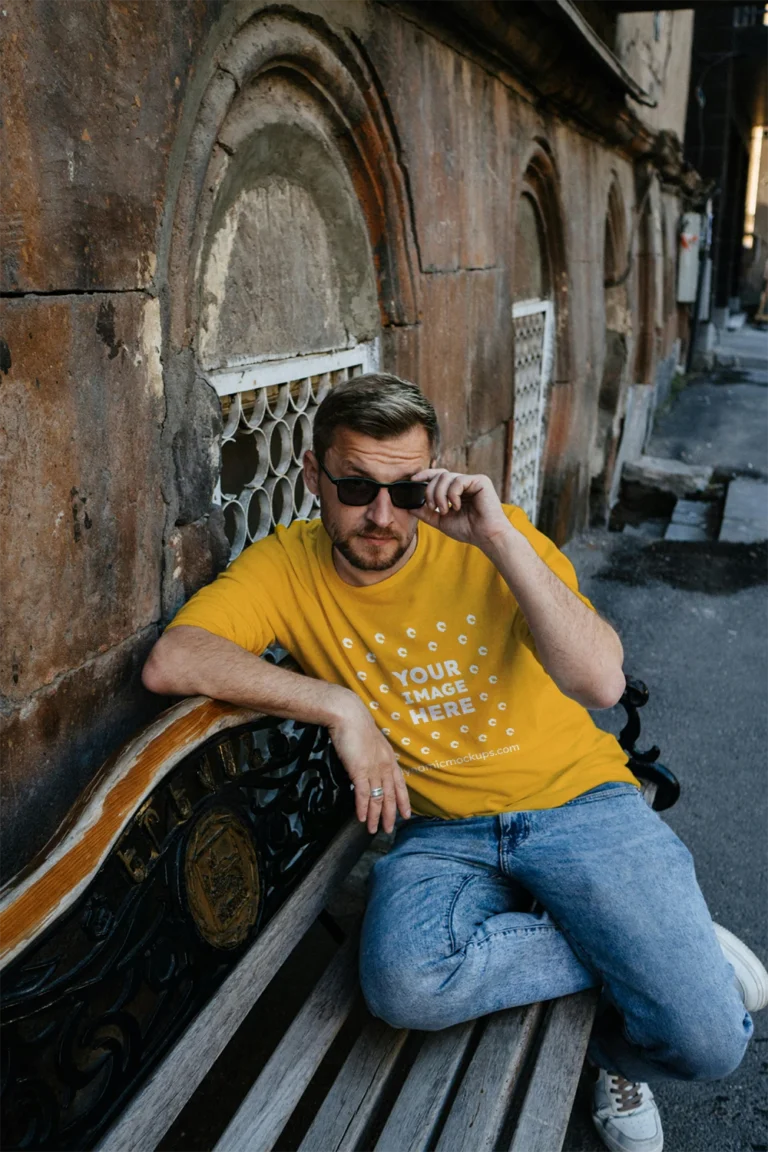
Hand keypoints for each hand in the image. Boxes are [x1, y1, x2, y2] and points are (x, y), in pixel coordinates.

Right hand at [326, 700, 410, 833]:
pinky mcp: (359, 770)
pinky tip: (361, 818)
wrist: (348, 715)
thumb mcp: (370, 742)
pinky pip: (363, 794)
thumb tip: (369, 766)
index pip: (400, 784)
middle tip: (389, 829)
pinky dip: (362, 808)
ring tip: (372, 830)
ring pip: (377, 798)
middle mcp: (384, 766)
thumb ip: (372, 755)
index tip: (406, 815)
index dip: (403, 801)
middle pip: (391, 795)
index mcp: (389, 758)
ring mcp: (373, 769)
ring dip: (375, 816)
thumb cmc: (356, 725)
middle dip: (390, 814)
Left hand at [410, 468, 511, 549]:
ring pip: (446, 477)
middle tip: (432, 507)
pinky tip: (457, 506)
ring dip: (440, 495)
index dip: (425, 475)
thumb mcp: (441, 521)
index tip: (412, 480)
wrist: (486, 536)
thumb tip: (409, 507)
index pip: (438, 476)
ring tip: (444, 510)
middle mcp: (464, 483)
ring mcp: (472, 481)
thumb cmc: (468, 529)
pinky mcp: (481, 481)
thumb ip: (426, 513)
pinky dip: (452, 495)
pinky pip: (458, 481)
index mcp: (456, 490)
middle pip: (439, 475)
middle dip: (431, 491)